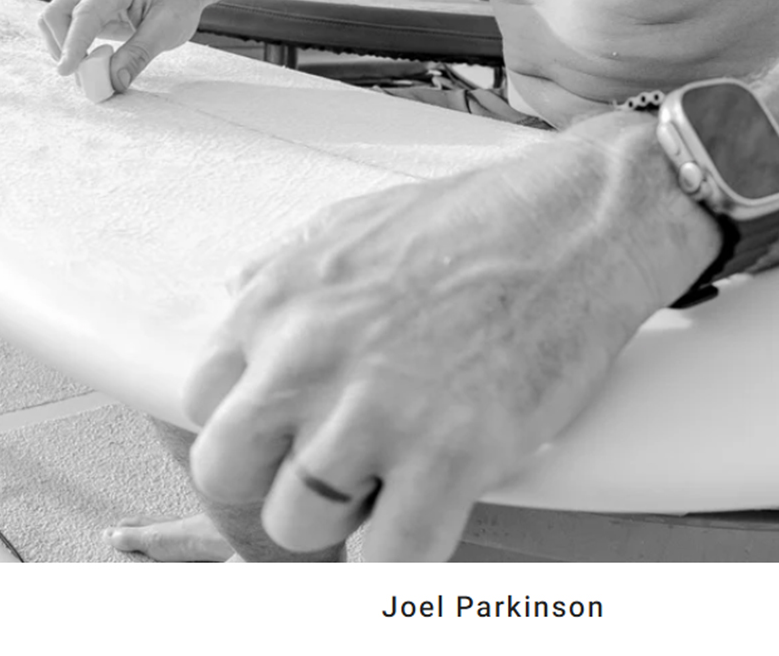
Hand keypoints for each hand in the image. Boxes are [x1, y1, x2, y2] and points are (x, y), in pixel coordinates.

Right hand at [39, 0, 204, 91]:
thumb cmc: (178, 3)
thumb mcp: (167, 30)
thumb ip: (139, 55)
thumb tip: (113, 81)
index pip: (85, 13)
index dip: (73, 43)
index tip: (67, 70)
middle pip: (56, 13)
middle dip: (62, 46)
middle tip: (85, 75)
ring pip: (53, 20)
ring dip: (62, 48)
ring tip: (91, 69)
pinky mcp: (84, 6)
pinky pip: (63, 27)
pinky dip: (69, 46)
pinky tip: (90, 60)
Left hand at [185, 132, 674, 561]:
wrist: (576, 222)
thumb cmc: (476, 219)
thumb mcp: (349, 223)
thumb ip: (283, 273)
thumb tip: (239, 305)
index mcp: (280, 299)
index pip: (201, 398)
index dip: (249, 426)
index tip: (283, 435)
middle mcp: (308, 356)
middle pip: (228, 471)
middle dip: (271, 480)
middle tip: (327, 470)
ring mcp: (374, 408)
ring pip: (298, 523)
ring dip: (343, 515)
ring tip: (393, 479)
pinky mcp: (449, 454)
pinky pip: (386, 559)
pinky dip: (401, 554)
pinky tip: (428, 515)